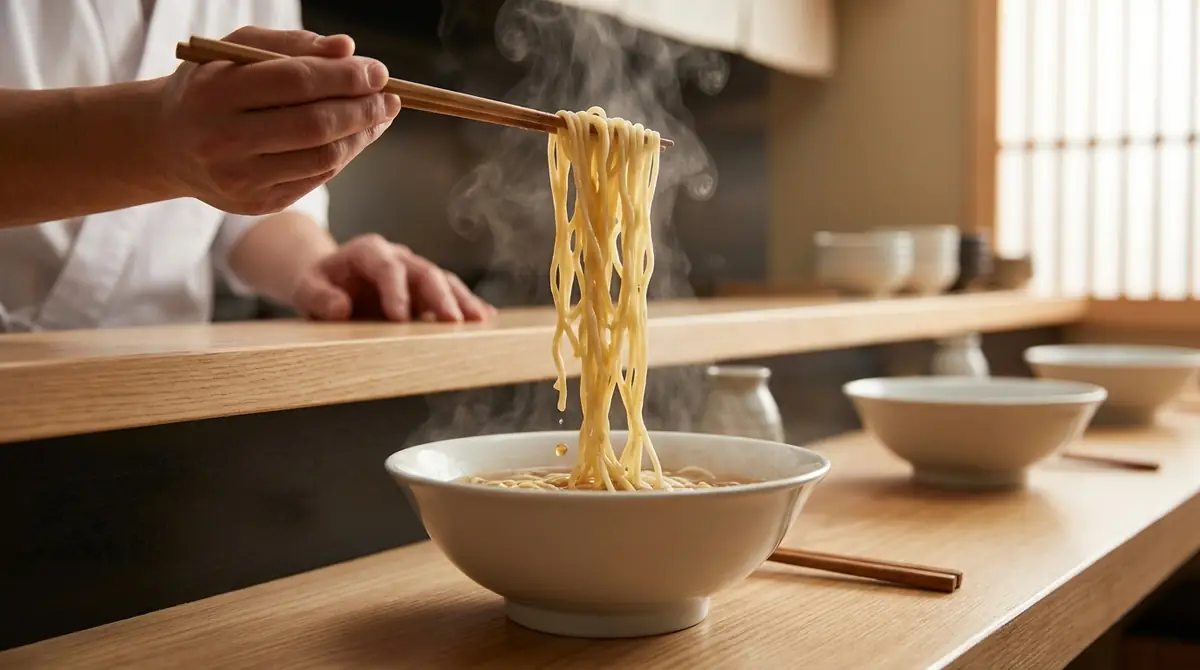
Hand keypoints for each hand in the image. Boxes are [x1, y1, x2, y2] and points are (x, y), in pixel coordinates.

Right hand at [157, 27, 399, 214]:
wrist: (168, 143)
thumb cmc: (211, 85)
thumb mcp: (237, 51)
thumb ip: (292, 44)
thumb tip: (348, 49)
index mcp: (216, 92)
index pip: (297, 82)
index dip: (345, 77)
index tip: (378, 72)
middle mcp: (224, 139)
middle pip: (315, 126)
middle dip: (363, 110)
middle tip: (390, 98)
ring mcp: (240, 179)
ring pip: (323, 158)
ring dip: (361, 136)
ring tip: (379, 116)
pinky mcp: (257, 204)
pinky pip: (316, 179)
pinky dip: (343, 155)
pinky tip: (354, 137)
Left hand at [290, 234, 495, 322]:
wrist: (327, 280)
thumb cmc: (317, 284)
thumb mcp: (306, 288)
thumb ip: (318, 296)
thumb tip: (340, 308)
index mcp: (368, 251)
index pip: (387, 267)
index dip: (395, 290)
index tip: (398, 318)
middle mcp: (397, 257)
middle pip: (425, 271)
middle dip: (441, 296)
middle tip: (452, 320)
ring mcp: (414, 273)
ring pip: (444, 281)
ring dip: (462, 300)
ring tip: (478, 320)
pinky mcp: (424, 291)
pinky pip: (450, 294)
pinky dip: (466, 305)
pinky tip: (485, 318)